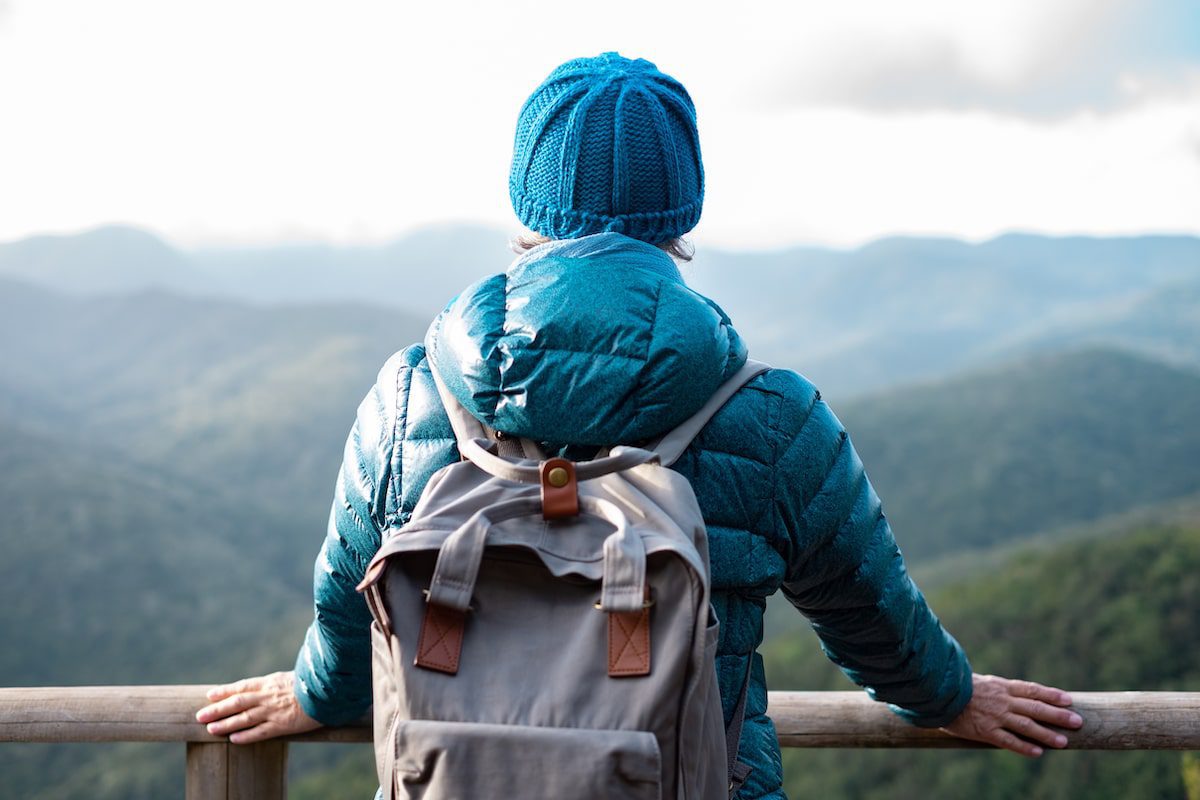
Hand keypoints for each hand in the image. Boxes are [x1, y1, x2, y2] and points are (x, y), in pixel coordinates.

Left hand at [195, 670, 321, 743]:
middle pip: (237, 702)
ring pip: (244, 718)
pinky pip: (260, 732)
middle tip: (201, 715)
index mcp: (271, 682)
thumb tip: (269, 683)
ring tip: (211, 729)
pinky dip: (246, 736)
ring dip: (226, 724)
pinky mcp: (282, 725)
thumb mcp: (295, 675)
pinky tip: (234, 739)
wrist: (329, 691)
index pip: (243, 686)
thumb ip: (279, 681)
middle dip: (218, 709)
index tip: (210, 694)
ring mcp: (274, 711)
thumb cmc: (315, 682)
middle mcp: (268, 696)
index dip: (225, 690)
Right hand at [942, 673, 1083, 756]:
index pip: (1032, 690)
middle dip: (1057, 715)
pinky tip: (1037, 752)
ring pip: (1026, 725)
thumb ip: (999, 689)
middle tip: (1077, 721)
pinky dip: (1024, 747)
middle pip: (1035, 708)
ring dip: (1046, 734)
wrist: (937, 694)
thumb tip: (1015, 694)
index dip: (1051, 695)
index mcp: (1001, 686)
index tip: (1068, 700)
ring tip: (1063, 742)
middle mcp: (1002, 700)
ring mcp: (994, 716)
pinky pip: (1008, 741)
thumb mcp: (981, 682)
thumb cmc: (957, 687)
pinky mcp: (985, 730)